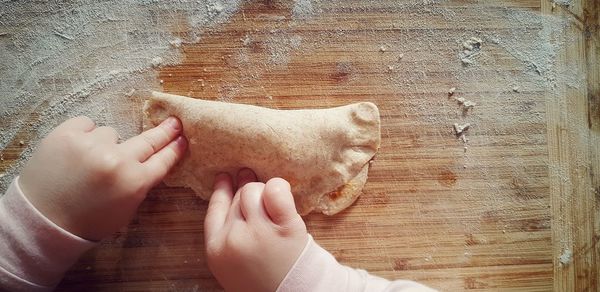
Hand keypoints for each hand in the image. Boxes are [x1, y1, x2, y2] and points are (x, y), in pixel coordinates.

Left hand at [19, 116, 186, 240]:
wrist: (42, 221)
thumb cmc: (86, 222)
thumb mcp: (124, 210)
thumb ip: (139, 185)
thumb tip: (149, 162)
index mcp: (135, 182)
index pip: (163, 160)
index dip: (174, 149)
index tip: (182, 139)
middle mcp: (118, 160)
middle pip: (148, 140)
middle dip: (164, 131)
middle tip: (173, 122)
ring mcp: (93, 144)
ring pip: (111, 133)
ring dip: (105, 144)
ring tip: (87, 163)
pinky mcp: (68, 133)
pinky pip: (87, 124)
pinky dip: (84, 135)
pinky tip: (75, 152)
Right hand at [205, 169, 308, 291]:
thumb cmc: (263, 279)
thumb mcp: (230, 263)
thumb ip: (225, 234)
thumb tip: (229, 188)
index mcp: (216, 250)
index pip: (214, 208)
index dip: (221, 190)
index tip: (225, 176)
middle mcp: (234, 239)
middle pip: (238, 198)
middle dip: (250, 195)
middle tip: (261, 197)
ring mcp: (259, 233)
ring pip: (255, 191)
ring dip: (265, 192)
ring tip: (274, 205)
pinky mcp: (286, 228)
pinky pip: (276, 192)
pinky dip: (279, 187)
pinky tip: (282, 191)